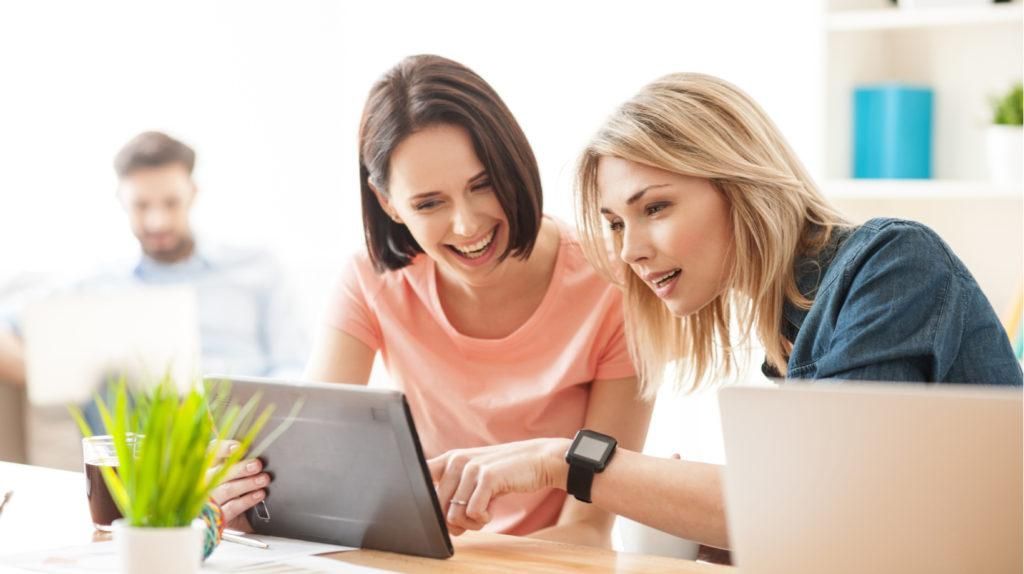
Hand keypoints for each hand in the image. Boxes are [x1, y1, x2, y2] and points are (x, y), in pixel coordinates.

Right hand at [209, 440, 269, 530]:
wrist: (230, 521)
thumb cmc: (232, 492)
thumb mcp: (232, 474)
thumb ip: (238, 462)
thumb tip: (256, 450)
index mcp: (207, 467)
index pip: (210, 453)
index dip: (223, 449)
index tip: (239, 447)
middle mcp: (204, 484)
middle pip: (219, 473)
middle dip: (240, 468)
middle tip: (257, 465)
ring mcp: (208, 502)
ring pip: (227, 490)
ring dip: (248, 483)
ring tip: (263, 479)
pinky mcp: (217, 519)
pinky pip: (232, 508)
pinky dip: (247, 500)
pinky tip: (259, 494)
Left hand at [426, 438, 570, 534]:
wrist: (538, 460)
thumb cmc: (504, 474)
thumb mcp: (475, 477)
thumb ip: (454, 491)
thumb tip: (438, 522)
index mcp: (449, 460)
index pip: (419, 478)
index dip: (421, 500)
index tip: (437, 512)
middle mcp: (456, 460)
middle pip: (436, 507)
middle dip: (453, 522)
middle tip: (471, 521)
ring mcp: (472, 467)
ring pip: (454, 514)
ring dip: (470, 524)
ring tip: (483, 515)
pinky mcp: (488, 476)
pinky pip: (474, 513)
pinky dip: (483, 520)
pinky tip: (491, 512)